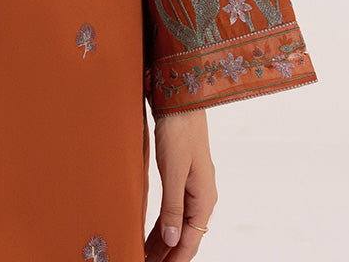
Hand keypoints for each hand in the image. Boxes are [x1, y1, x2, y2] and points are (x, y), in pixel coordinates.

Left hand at [144, 108, 216, 261]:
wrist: (182, 102)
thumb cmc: (179, 132)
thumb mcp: (174, 171)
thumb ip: (173, 207)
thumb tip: (172, 241)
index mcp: (204, 199)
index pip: (190, 241)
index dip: (174, 260)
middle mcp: (202, 198)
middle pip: (184, 236)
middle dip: (167, 254)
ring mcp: (193, 189)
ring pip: (178, 224)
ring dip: (163, 241)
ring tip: (144, 254)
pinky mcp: (183, 179)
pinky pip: (174, 210)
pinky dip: (162, 224)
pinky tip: (150, 233)